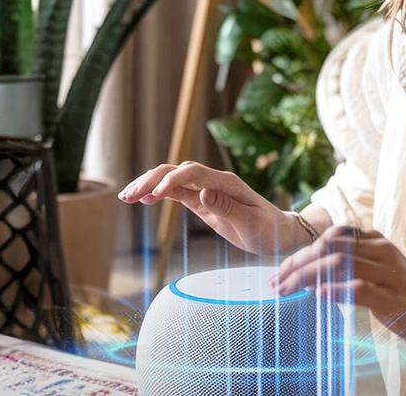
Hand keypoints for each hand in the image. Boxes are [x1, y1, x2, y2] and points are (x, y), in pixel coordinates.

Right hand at [118, 161, 305, 254]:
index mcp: (226, 183)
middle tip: (130, 196)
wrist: (279, 232)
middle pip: (176, 172)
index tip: (155, 194)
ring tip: (126, 196)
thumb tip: (204, 194)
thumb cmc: (269, 229)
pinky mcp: (201, 202)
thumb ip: (227, 208)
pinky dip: (157, 194)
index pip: (193, 173)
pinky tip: (142, 200)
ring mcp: (205, 190)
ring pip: (171, 180)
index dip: (172, 180)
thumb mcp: (252, 223)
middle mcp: (213, 182)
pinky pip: (175, 193)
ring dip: (149, 185)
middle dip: (151, 180)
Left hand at [271, 226, 405, 352]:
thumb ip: (351, 263)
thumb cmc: (404, 296)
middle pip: (328, 248)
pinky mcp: (393, 298)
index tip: (280, 270)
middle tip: (276, 282)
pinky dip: (335, 290)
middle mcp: (381, 251)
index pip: (330, 238)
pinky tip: (318, 296)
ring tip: (286, 290)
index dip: (301, 252)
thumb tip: (311, 269)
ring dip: (306, 277)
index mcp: (375, 240)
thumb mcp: (379, 270)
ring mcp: (388, 273)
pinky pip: (359, 288)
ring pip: (338, 265)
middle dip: (297, 264)